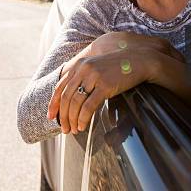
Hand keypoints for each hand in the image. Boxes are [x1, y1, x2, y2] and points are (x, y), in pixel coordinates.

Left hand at [47, 32, 181, 133]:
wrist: (139, 61)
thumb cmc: (119, 67)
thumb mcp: (98, 68)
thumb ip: (84, 77)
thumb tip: (73, 98)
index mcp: (80, 65)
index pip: (60, 86)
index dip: (54, 104)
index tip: (51, 117)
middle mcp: (84, 69)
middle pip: (67, 97)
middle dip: (63, 116)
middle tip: (64, 129)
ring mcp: (94, 77)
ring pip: (76, 103)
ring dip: (73, 120)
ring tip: (74, 130)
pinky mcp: (105, 86)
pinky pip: (89, 106)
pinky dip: (83, 119)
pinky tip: (83, 126)